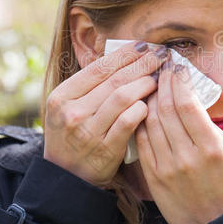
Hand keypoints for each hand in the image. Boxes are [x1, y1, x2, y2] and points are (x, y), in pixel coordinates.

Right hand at [43, 41, 167, 187]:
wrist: (66, 177)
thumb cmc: (73, 136)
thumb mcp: (69, 108)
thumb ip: (91, 86)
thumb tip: (126, 58)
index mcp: (62, 96)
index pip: (99, 67)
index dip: (124, 53)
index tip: (143, 46)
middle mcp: (72, 112)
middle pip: (114, 79)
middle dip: (141, 64)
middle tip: (160, 56)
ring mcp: (88, 132)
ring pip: (122, 97)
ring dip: (145, 84)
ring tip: (158, 78)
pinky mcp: (105, 150)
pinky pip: (128, 122)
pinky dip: (142, 110)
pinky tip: (151, 104)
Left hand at [134, 58, 222, 223]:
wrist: (209, 223)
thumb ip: (214, 128)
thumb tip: (195, 100)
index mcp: (212, 148)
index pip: (189, 105)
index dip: (180, 82)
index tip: (178, 69)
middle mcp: (188, 156)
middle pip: (167, 109)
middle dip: (163, 84)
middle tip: (162, 70)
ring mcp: (167, 166)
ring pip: (151, 121)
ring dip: (150, 98)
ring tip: (152, 84)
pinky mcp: (153, 174)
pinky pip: (142, 140)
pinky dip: (141, 119)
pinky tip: (143, 107)